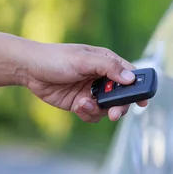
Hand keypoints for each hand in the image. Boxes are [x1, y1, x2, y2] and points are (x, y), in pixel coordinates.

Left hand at [24, 43, 147, 122]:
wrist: (29, 69)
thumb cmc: (55, 58)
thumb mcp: (83, 60)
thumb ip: (108, 68)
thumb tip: (130, 78)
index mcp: (107, 62)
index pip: (130, 76)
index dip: (139, 88)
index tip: (143, 101)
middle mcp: (102, 78)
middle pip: (121, 97)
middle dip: (118, 106)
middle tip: (113, 114)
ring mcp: (92, 92)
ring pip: (107, 109)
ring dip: (98, 110)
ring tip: (83, 104)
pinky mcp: (81, 103)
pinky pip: (93, 115)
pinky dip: (87, 114)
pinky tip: (77, 106)